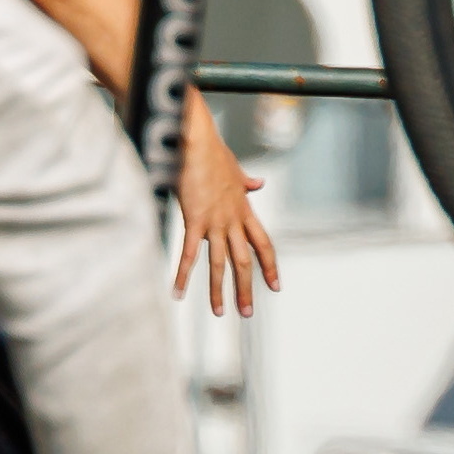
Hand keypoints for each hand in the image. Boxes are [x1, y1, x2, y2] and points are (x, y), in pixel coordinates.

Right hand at [172, 93, 279, 316]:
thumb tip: (259, 184)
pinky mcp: (195, 219)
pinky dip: (183, 274)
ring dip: (220, 290)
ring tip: (219, 312)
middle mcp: (233, 220)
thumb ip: (247, 182)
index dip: (270, 266)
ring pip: (221, 263)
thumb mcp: (236, 170)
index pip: (263, 244)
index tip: (276, 286)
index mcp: (244, 210)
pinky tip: (178, 293)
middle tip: (247, 313)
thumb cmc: (213, 152)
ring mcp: (215, 221)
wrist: (199, 141)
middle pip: (244, 261)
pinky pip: (188, 253)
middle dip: (246, 289)